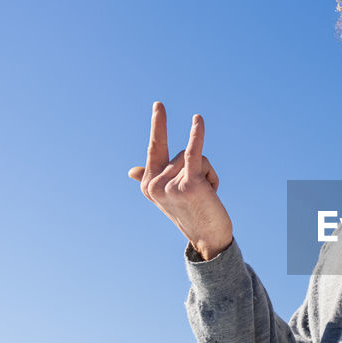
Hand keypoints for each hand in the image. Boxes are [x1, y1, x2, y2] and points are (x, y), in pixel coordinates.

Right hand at [128, 102, 233, 259]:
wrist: (209, 238)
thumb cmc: (192, 213)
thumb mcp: (167, 195)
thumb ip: (150, 178)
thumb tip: (131, 171)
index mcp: (147, 184)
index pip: (156, 148)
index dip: (159, 126)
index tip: (159, 104)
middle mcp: (155, 184)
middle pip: (181, 153)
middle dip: (197, 169)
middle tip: (200, 195)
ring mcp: (170, 184)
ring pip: (196, 156)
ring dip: (208, 174)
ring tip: (207, 196)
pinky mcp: (189, 184)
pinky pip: (193, 153)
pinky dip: (196, 135)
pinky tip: (198, 120)